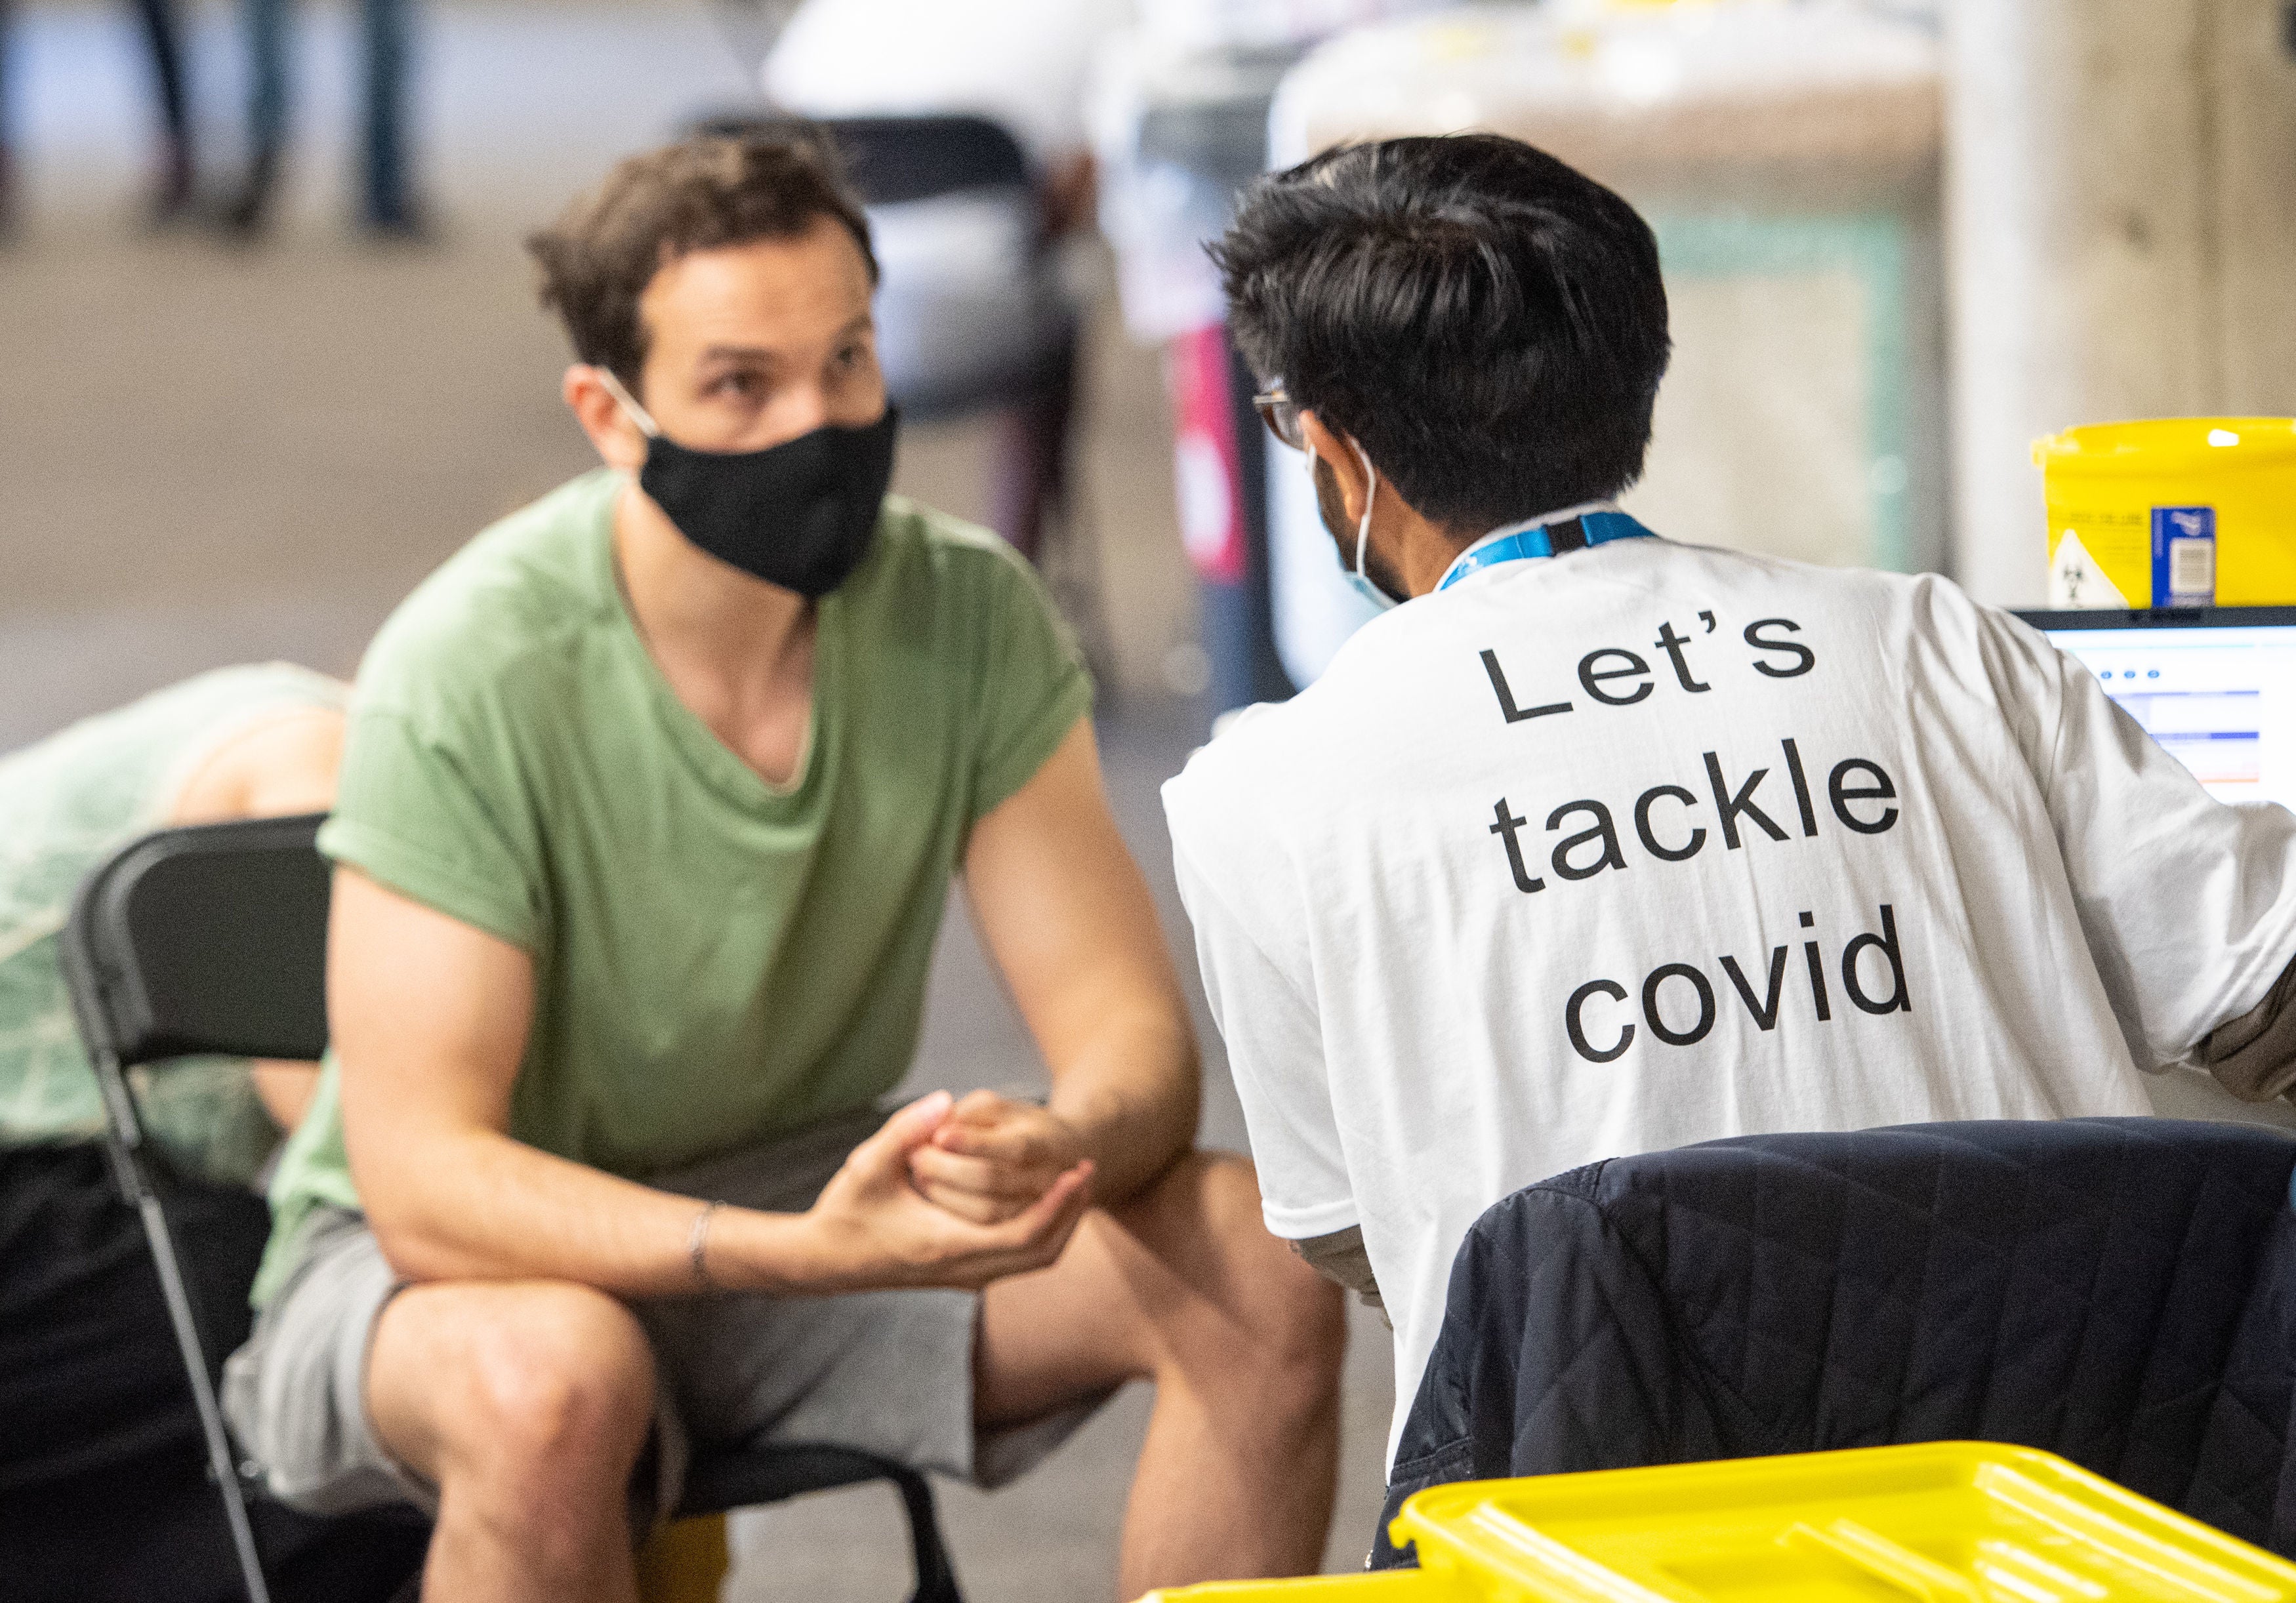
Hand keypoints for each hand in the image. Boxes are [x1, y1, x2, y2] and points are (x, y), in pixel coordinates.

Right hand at [796, 1091, 1092, 1291]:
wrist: (820, 1262)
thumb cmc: (843, 1212)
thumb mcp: (866, 1165)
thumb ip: (905, 1131)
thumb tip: (945, 1101)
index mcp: (947, 1246)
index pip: (1026, 1234)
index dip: (1059, 1204)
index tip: (1079, 1171)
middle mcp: (963, 1271)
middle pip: (1043, 1254)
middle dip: (1072, 1214)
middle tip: (1089, 1173)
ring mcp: (964, 1278)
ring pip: (1033, 1261)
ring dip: (1060, 1224)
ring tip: (1075, 1184)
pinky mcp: (961, 1274)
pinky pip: (1017, 1259)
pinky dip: (1040, 1232)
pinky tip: (1043, 1200)